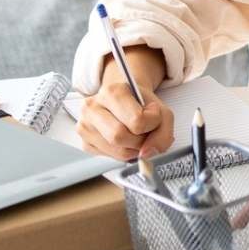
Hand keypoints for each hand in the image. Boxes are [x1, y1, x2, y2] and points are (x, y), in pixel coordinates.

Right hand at [76, 45, 172, 159]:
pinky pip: (110, 158)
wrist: (125, 100)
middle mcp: (92, 107)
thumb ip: (163, 134)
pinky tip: (125, 141)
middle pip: (120, 137)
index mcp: (112, 92)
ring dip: (134, 149)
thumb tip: (147, 154)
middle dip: (140, 140)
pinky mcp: (85, 143)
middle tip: (145, 131)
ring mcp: (85, 125)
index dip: (152, 123)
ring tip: (136, 135)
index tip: (153, 114)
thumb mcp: (161, 111)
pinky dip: (124, 153)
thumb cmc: (142, 105)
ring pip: (116, 151)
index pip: (136, 120)